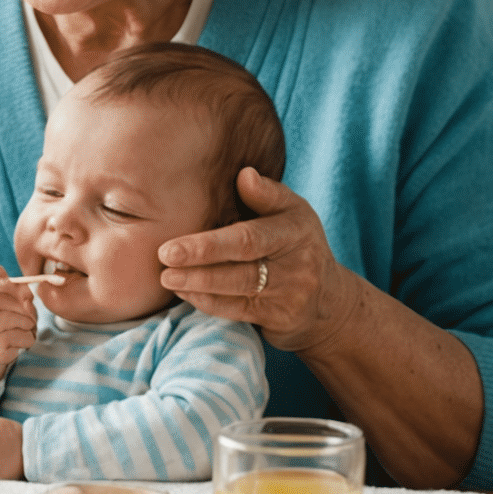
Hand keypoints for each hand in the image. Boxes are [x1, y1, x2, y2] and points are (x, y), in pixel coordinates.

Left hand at [157, 167, 360, 353]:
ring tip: (167, 277)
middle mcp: (297, 265)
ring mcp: (289, 296)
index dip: (209, 243)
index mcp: (296, 230)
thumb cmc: (298, 245)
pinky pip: (236, 311)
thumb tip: (244, 174)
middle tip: (164, 258)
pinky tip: (184, 292)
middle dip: (198, 263)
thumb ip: (267, 195)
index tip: (172, 245)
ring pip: (236, 291)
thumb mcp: (293, 212)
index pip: (250, 238)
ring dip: (197, 285)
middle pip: (241, 267)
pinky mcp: (278, 319)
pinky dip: (206, 302)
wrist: (328, 302)